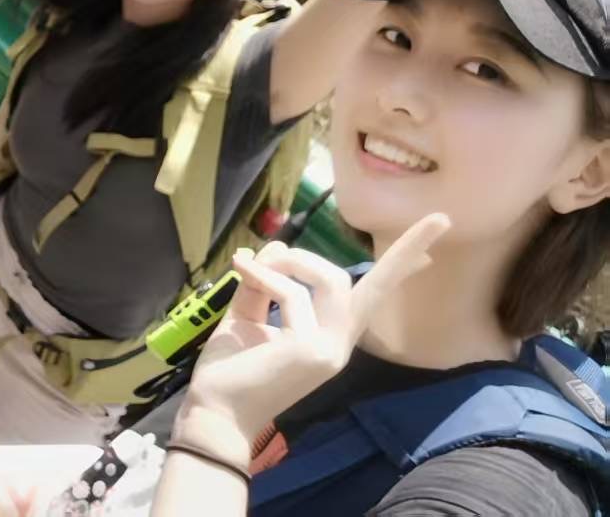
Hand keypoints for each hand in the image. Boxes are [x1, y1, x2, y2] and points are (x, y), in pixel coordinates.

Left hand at [178, 214, 450, 444]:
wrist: (213, 410)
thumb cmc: (229, 368)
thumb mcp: (247, 313)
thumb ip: (264, 281)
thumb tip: (279, 246)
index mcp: (330, 334)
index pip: (373, 298)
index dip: (402, 266)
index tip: (436, 239)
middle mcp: (339, 343)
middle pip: (373, 287)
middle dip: (374, 251)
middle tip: (298, 244)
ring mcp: (330, 349)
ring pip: (332, 280)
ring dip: (292, 261)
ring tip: (254, 264)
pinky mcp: (312, 351)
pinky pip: (292, 293)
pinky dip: (262, 274)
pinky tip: (241, 270)